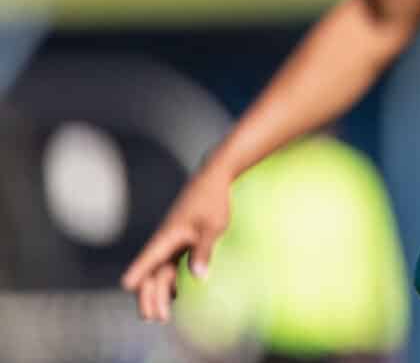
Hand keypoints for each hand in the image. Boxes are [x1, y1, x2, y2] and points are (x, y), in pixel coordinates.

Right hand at [120, 168, 230, 321]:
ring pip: (159, 273)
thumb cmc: (212, 201)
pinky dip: (169, 282)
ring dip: (159, 293)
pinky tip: (176, 295)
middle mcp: (164, 242)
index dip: (137, 274)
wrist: (214, 179)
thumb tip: (198, 276)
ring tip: (162, 315)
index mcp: (167, 237)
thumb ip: (203, 251)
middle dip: (149, 297)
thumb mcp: (211, 227)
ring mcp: (171, 242)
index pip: (146, 260)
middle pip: (150, 273)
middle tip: (155, 318)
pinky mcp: (180, 241)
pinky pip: (169, 267)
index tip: (127, 287)